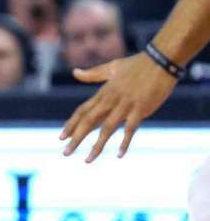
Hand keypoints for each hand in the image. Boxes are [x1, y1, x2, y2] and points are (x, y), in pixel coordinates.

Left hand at [59, 52, 178, 162]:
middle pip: (88, 121)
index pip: (82, 111)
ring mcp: (125, 105)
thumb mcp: (111, 68)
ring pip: (106, 128)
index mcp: (103, 93)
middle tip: (65, 152)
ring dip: (96, 145)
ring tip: (87, 160)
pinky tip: (119, 154)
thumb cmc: (137, 64)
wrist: (160, 60)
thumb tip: (75, 72)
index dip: (71, 124)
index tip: (61, 137)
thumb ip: (93, 74)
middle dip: (76, 138)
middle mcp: (110, 100)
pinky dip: (124, 141)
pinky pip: (130, 128)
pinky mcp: (141, 109)